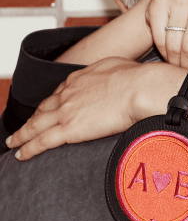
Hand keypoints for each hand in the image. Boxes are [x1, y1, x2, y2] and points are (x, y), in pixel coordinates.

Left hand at [7, 58, 183, 160]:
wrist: (140, 88)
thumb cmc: (137, 78)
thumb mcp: (117, 66)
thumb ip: (107, 73)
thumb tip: (111, 76)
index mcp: (80, 78)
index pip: (60, 92)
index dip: (52, 102)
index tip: (50, 108)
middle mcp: (68, 93)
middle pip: (43, 108)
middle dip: (33, 117)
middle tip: (27, 127)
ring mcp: (66, 111)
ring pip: (35, 125)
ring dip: (22, 134)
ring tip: (14, 142)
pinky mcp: (69, 129)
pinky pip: (41, 141)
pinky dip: (28, 148)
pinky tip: (21, 154)